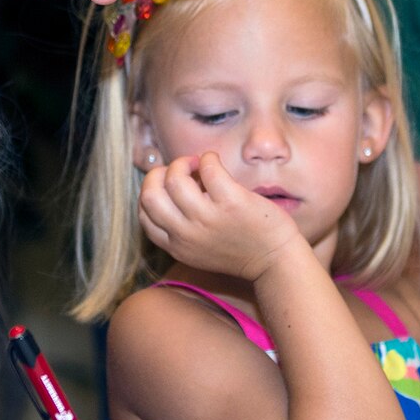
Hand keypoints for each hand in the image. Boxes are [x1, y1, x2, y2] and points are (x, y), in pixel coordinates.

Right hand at [138, 152, 308, 281]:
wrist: (275, 261)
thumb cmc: (239, 249)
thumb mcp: (199, 249)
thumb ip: (181, 227)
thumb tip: (174, 182)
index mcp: (176, 246)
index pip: (144, 214)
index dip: (153, 192)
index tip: (171, 187)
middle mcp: (187, 234)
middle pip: (149, 195)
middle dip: (159, 174)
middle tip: (180, 172)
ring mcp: (208, 219)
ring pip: (174, 179)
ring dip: (183, 162)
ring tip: (198, 164)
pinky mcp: (231, 203)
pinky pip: (208, 167)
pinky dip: (208, 158)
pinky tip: (216, 162)